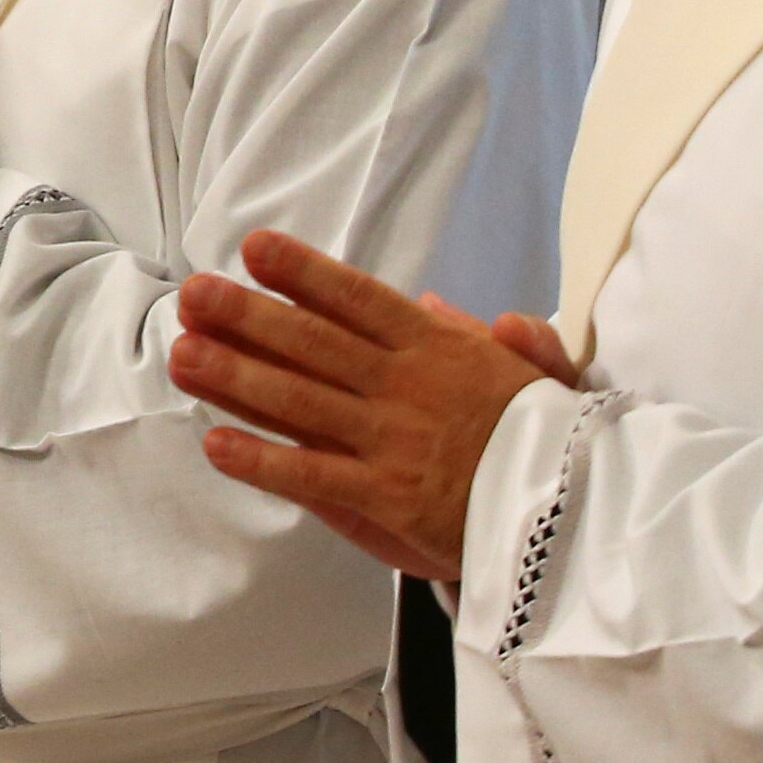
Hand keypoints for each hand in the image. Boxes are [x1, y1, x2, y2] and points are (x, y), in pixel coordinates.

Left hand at [167, 228, 565, 580]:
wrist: (581, 515)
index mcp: (439, 350)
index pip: (360, 300)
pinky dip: (263, 461)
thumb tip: (435, 303)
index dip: (304, 271)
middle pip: (314, 344)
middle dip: (248, 316)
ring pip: (301, 403)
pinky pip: (313, 476)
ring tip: (182, 354)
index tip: (253, 247)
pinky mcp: (388, 498)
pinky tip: (215, 444)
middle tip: (193, 292)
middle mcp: (408, 388)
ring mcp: (393, 442)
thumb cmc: (546, 440)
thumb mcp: (528, 372)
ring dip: (236, 377)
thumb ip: (478, 337)